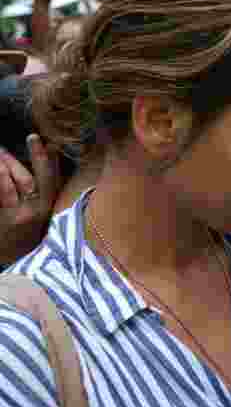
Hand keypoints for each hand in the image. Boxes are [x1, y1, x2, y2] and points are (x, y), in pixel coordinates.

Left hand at [1, 136, 61, 263]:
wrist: (16, 267)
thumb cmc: (26, 240)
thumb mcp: (40, 217)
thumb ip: (42, 193)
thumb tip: (43, 162)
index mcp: (48, 208)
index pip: (50, 178)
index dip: (45, 158)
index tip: (38, 139)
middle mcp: (36, 212)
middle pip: (27, 178)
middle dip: (11, 160)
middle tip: (0, 148)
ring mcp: (18, 217)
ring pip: (11, 184)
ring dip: (2, 166)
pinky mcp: (5, 220)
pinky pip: (2, 194)